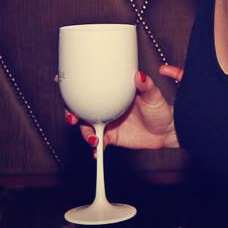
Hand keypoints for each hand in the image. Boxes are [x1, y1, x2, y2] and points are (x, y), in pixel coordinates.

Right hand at [58, 64, 183, 157]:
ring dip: (84, 133)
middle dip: (70, 112)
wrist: (167, 130)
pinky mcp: (111, 137)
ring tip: (92, 139)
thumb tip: (139, 76)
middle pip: (80, 109)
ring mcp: (107, 123)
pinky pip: (98, 143)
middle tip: (72, 117)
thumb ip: (146, 86)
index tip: (60, 81)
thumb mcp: (153, 95)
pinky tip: (97, 151)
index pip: (88, 88)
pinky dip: (95, 149)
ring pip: (86, 128)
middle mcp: (106, 108)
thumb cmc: (160, 108)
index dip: (72, 85)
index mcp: (112, 94)